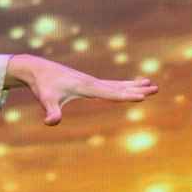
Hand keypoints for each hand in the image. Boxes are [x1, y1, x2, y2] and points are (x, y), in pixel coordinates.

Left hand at [6, 54, 158, 125]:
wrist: (36, 69)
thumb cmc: (42, 86)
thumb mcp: (45, 100)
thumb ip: (51, 112)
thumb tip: (51, 122)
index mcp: (86, 86)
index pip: (110, 93)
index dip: (126, 95)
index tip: (142, 96)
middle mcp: (92, 82)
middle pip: (118, 87)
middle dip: (136, 89)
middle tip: (155, 88)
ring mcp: (90, 81)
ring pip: (116, 84)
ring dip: (133, 85)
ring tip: (151, 84)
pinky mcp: (88, 82)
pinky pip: (109, 84)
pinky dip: (122, 84)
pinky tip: (130, 85)